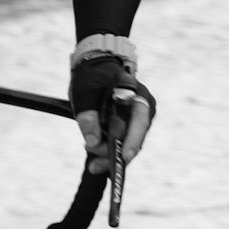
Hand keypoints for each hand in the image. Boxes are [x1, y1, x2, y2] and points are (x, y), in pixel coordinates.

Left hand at [69, 39, 155, 174]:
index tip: (125, 157)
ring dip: (110, 154)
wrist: (95, 67)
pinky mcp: (131, 125)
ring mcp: (139, 117)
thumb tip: (92, 142)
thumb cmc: (92, 77)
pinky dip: (110, 150)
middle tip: (93, 161)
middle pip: (134, 137)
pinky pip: (124, 142)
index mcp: (137, 95)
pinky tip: (96, 160)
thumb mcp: (84, 92)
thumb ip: (87, 115)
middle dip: (114, 153)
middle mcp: (144, 107)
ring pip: (128, 143)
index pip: (140, 120)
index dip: (133, 140)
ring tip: (91, 160)